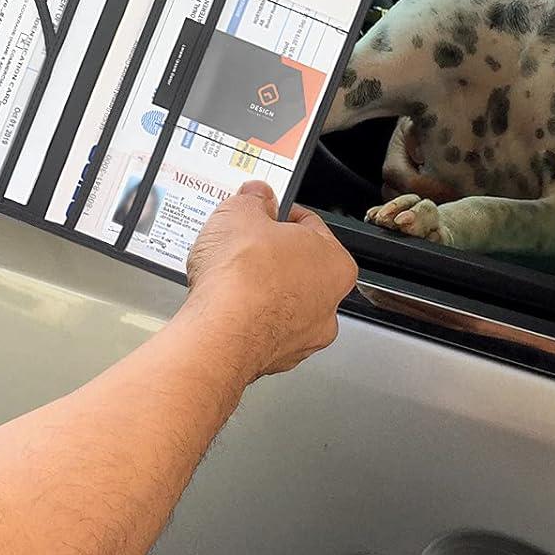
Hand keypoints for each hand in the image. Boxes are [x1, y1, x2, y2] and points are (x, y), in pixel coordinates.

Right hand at [182, 182, 356, 382]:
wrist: (219, 333)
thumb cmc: (241, 277)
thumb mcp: (240, 212)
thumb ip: (253, 200)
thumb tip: (256, 194)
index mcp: (335, 263)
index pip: (311, 228)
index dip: (281, 216)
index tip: (264, 214)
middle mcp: (328, 304)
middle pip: (298, 268)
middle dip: (270, 256)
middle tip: (243, 246)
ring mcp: (303, 336)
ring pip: (282, 304)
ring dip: (259, 291)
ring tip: (227, 280)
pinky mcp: (275, 359)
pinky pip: (261, 330)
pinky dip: (246, 319)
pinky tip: (225, 307)